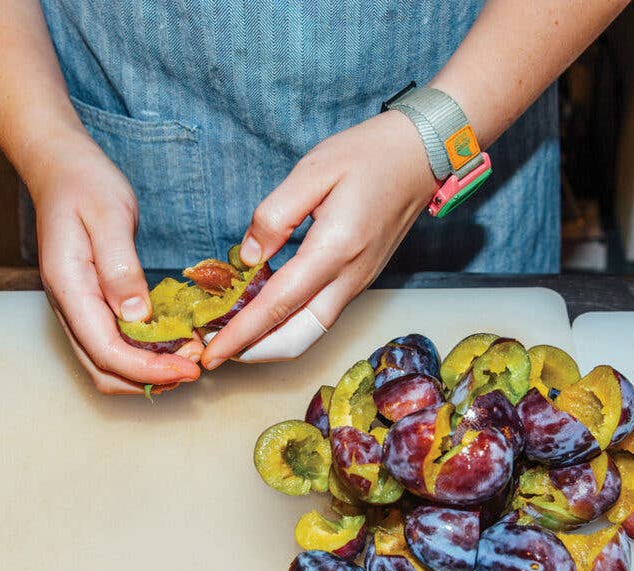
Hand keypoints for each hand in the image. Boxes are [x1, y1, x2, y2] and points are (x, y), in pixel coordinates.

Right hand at [27, 130, 203, 393]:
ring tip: (188, 358)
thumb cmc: (86, 185)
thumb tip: (137, 315)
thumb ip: (120, 266)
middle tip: (195, 366)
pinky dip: (142, 356)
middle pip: (103, 370)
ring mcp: (76, 310)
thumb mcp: (109, 216)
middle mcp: (68, 307)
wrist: (61, 168)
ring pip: (106, 365)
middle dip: (150, 379)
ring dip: (147, 373)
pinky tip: (171, 344)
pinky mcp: (89, 306)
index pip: (105, 350)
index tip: (189, 368)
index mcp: (69, 288)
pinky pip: (111, 346)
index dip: (148, 369)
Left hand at [201, 110, 437, 368]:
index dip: (241, 334)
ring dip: (269, 344)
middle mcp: (349, 277)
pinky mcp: (358, 281)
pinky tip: (263, 313)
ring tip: (233, 336)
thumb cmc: (368, 155)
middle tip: (216, 351)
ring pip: (309, 334)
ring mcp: (357, 284)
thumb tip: (248, 258)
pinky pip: (319, 318)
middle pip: (298, 338)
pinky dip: (287, 326)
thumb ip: (275, 215)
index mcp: (335, 249)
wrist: (421, 156)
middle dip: (253, 352)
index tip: (212, 353)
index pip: (278, 305)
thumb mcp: (313, 171)